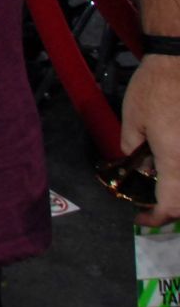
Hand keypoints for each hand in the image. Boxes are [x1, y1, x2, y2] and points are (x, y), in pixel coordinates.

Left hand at [122, 55, 179, 225]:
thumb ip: (132, 146)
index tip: (141, 218)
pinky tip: (171, 156)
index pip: (170, 205)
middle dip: (170, 205)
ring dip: (178, 187)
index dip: (155, 218)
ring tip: (161, 179)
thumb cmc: (156, 87)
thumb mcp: (132, 119)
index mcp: (176, 160)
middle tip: (151, 202)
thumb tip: (136, 161)